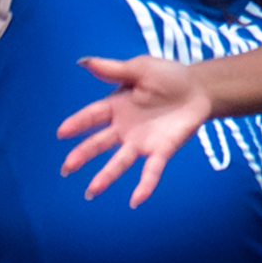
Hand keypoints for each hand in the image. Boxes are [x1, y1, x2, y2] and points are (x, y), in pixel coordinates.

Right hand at [59, 56, 218, 205]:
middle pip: (99, 143)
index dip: (78, 124)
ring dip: (106, 176)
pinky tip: (136, 200)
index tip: (62, 132)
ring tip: (91, 192)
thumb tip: (83, 62)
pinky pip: (151, 170)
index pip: (92, 116)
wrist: (199, 88)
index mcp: (116, 107)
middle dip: (83, 155)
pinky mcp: (161, 150)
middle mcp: (124, 128)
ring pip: (119, 161)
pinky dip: (144, 185)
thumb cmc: (168, 76)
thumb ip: (114, 69)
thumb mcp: (141, 68)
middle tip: (66, 168)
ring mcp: (141, 142)